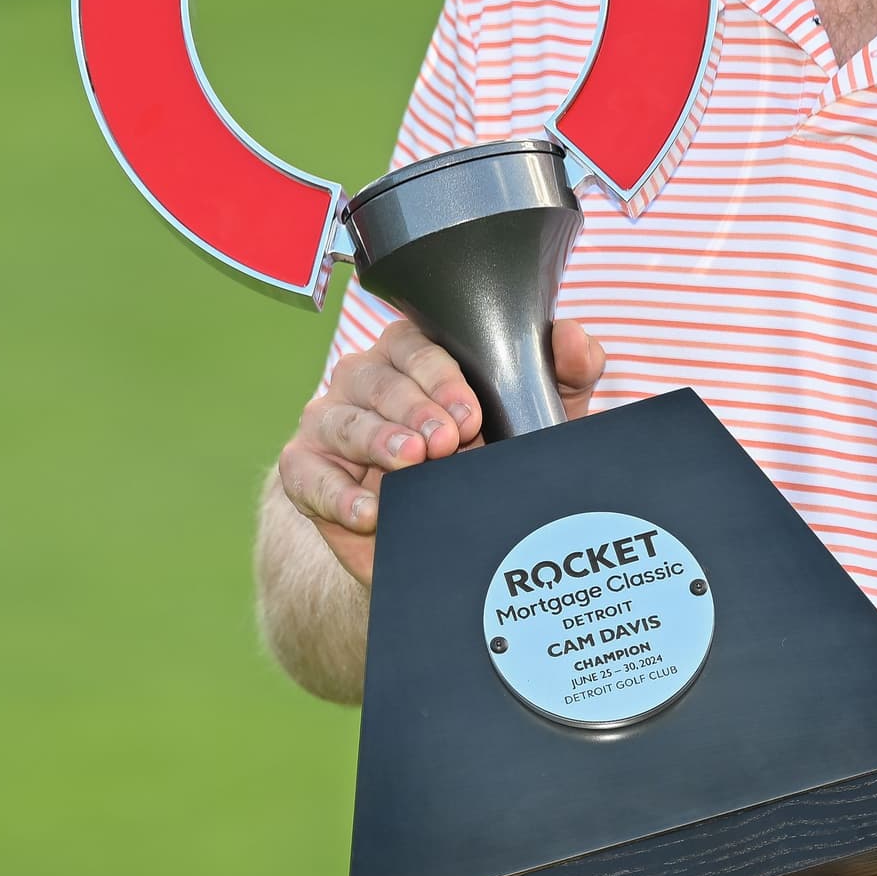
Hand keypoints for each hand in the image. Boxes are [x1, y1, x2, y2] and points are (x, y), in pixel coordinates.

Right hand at [275, 311, 604, 584]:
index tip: (472, 413)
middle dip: (411, 408)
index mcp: (413, 356)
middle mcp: (365, 381)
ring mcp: (330, 423)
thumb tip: (572, 336)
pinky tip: (369, 512)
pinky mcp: (306, 470)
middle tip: (446, 441)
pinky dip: (333, 493)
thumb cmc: (492, 458)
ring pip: (338, 419)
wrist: (456, 539)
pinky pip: (304, 472)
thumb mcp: (541, 417)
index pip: (413, 343)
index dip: (440, 375)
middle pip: (374, 377)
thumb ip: (567, 371)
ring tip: (411, 464)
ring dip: (375, 441)